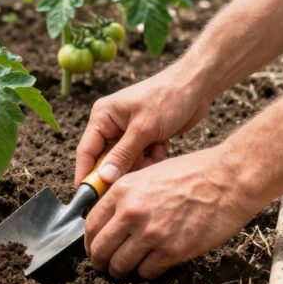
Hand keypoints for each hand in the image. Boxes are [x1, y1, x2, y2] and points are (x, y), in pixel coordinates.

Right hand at [75, 64, 210, 185]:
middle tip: (136, 175)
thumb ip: (122, 155)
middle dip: (122, 169)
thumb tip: (104, 178)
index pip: (86, 151)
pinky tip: (162, 146)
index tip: (89, 197)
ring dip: (141, 163)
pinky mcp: (143, 137)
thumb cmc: (167, 98)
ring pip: (126, 162)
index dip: (86, 175)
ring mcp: (127, 131)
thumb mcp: (143, 129)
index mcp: (102, 117)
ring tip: (155, 151)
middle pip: (106, 160)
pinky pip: (140, 158)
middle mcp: (111, 125)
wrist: (196, 86)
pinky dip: (152, 158)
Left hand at [83, 147, 262, 278]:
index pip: (92, 224)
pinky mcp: (172, 251)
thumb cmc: (191, 173)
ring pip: (121, 265)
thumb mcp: (147, 174)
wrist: (226, 180)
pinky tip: (151, 265)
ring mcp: (151, 234)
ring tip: (125, 270)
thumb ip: (125, 195)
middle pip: (101, 249)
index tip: (94, 247)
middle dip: (100, 261)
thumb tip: (110, 217)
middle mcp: (131, 213)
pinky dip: (146, 271)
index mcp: (122, 191)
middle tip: (104, 265)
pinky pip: (147, 271)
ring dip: (121, 270)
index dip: (90, 241)